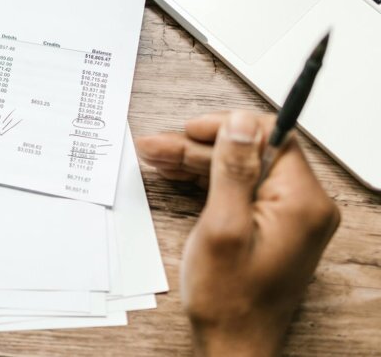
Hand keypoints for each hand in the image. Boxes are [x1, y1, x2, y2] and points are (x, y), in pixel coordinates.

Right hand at [135, 111, 339, 356]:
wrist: (233, 343)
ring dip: (197, 163)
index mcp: (301, 202)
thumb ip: (233, 170)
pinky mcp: (271, 228)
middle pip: (250, 154)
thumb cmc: (229, 298)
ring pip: (240, 171)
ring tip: (154, 156)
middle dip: (200, 148)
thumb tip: (240, 124)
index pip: (271, 138)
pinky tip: (174, 175)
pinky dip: (206, 182)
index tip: (191, 129)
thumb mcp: (223, 225)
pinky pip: (240, 191)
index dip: (227, 128)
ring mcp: (288, 218)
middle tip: (156, 146)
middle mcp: (303, 206)